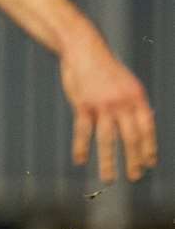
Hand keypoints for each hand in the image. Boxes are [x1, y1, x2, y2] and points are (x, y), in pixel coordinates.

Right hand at [61, 32, 157, 181]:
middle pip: (130, 138)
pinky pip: (82, 131)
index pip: (147, 129)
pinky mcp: (82, 104)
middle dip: (133, 160)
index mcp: (136, 97)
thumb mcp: (126, 83)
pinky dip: (80, 147)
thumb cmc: (104, 67)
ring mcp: (102, 104)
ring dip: (108, 162)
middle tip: (134, 177)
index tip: (150, 163)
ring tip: (108, 180)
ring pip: (107, 139)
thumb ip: (132, 105)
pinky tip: (79, 160)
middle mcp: (122, 103)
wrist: (83, 48)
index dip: (149, 147)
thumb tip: (140, 129)